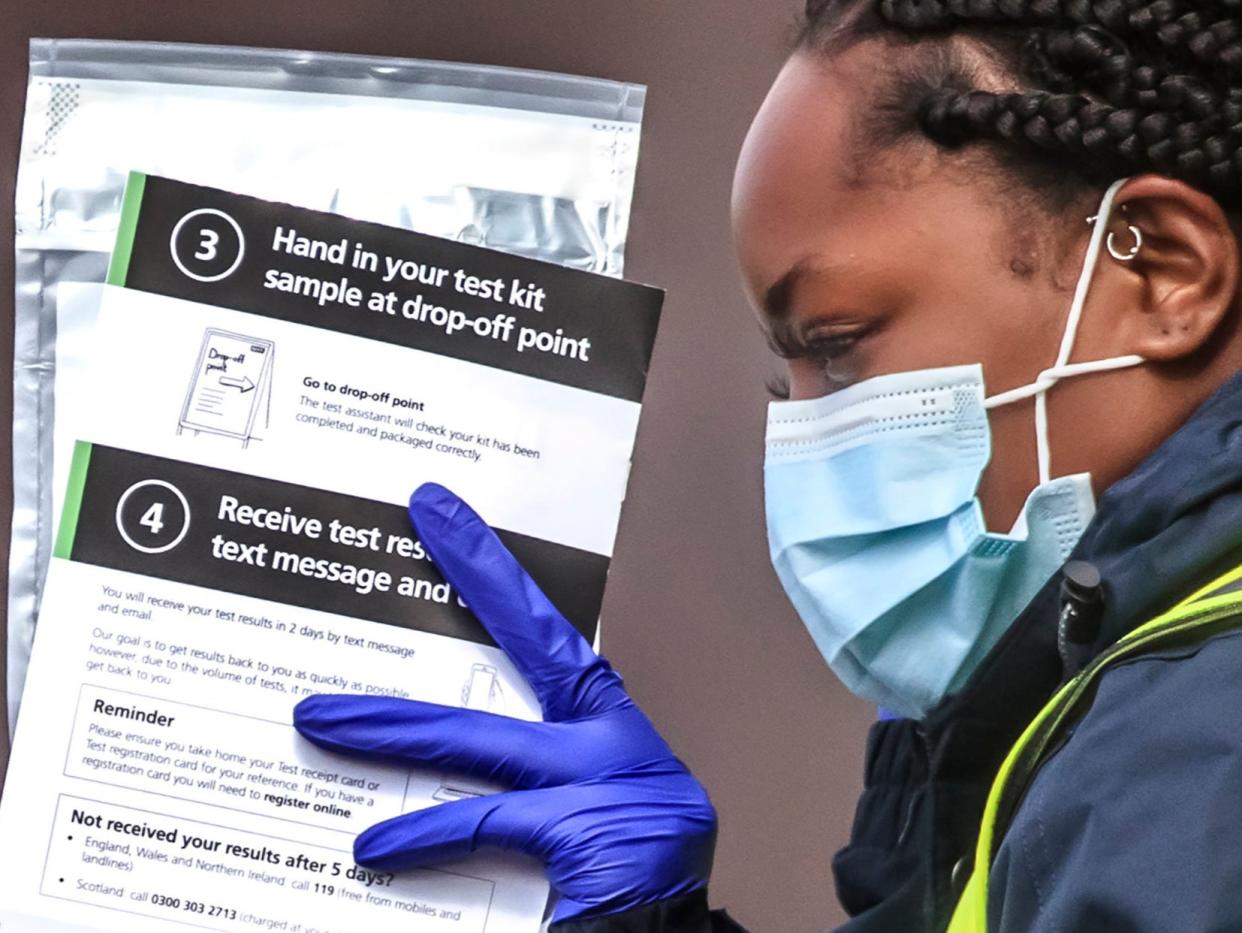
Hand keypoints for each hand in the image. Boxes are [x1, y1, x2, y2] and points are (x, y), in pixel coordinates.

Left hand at [293, 483, 716, 921]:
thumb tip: (411, 772)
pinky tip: (371, 849)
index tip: (447, 522)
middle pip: (535, 649)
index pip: (548, 638)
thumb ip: (514, 784)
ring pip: (480, 740)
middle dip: (477, 579)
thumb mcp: (575, 819)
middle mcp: (614, 748)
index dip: (498, 576)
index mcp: (611, 735)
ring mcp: (603, 785)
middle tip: (425, 520)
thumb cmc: (621, 889)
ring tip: (320, 719)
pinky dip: (422, 835)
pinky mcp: (583, 831)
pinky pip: (483, 822)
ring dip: (393, 728)